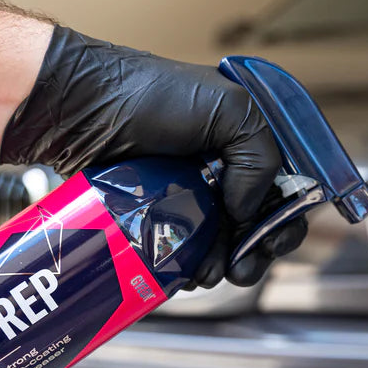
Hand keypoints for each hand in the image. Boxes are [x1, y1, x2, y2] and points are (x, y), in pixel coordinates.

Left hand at [0, 25, 305, 287]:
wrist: (81, 111)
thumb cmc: (149, 95)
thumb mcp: (228, 108)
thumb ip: (260, 157)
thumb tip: (249, 210)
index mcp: (247, 142)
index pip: (287, 189)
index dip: (286, 221)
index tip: (272, 242)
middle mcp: (225, 169)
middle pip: (259, 225)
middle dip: (256, 251)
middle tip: (242, 267)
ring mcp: (192, 194)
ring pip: (223, 244)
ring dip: (222, 264)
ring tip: (209, 272)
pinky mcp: (159, 216)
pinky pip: (185, 251)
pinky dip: (190, 267)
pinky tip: (185, 273)